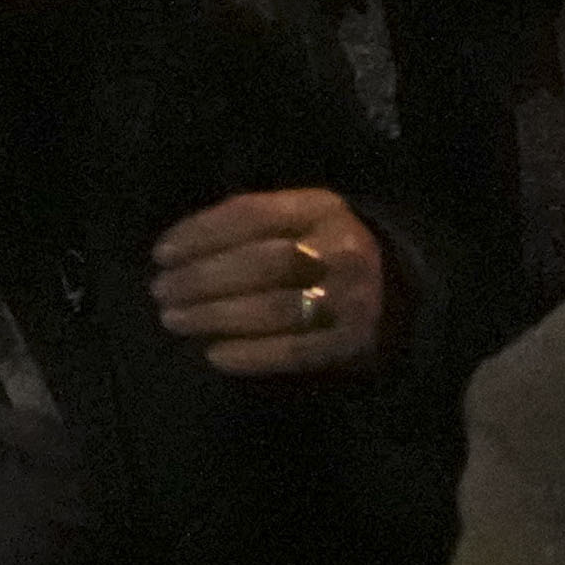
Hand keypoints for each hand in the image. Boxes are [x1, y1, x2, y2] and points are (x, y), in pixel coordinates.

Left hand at [148, 186, 387, 376]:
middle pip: (260, 263)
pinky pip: (293, 352)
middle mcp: (340, 250)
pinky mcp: (350, 344)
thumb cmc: (332, 249)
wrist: (404, 294)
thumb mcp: (306, 217)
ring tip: (174, 319)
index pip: (252, 214)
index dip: (200, 232)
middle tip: (160, 291)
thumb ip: (256, 223)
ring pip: (273, 309)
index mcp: (323, 208)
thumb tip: (183, 245)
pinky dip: (249, 355)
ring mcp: (348, 300)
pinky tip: (213, 354)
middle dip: (202, 277)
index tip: (161, 252)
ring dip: (215, 316)